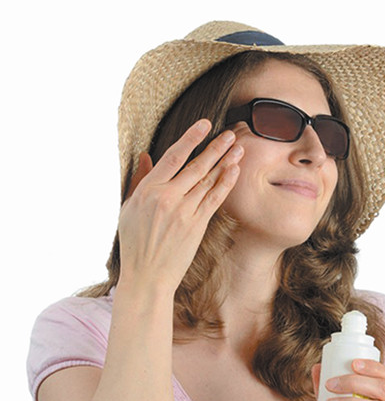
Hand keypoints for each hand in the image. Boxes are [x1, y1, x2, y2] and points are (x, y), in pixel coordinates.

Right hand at [118, 119, 243, 292]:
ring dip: (225, 161)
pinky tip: (235, 170)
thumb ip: (140, 181)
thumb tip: (146, 156)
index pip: (173, 156)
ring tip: (238, 147)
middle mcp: (167, 198)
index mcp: (148, 190)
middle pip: (196, 165)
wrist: (148, 275)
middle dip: (215, 147)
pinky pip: (215, 199)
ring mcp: (184, 211)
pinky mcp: (196, 225)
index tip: (204, 124)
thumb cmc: (135, 243)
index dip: (191, 138)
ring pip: (208, 180)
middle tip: (230, 133)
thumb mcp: (129, 209)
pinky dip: (226, 183)